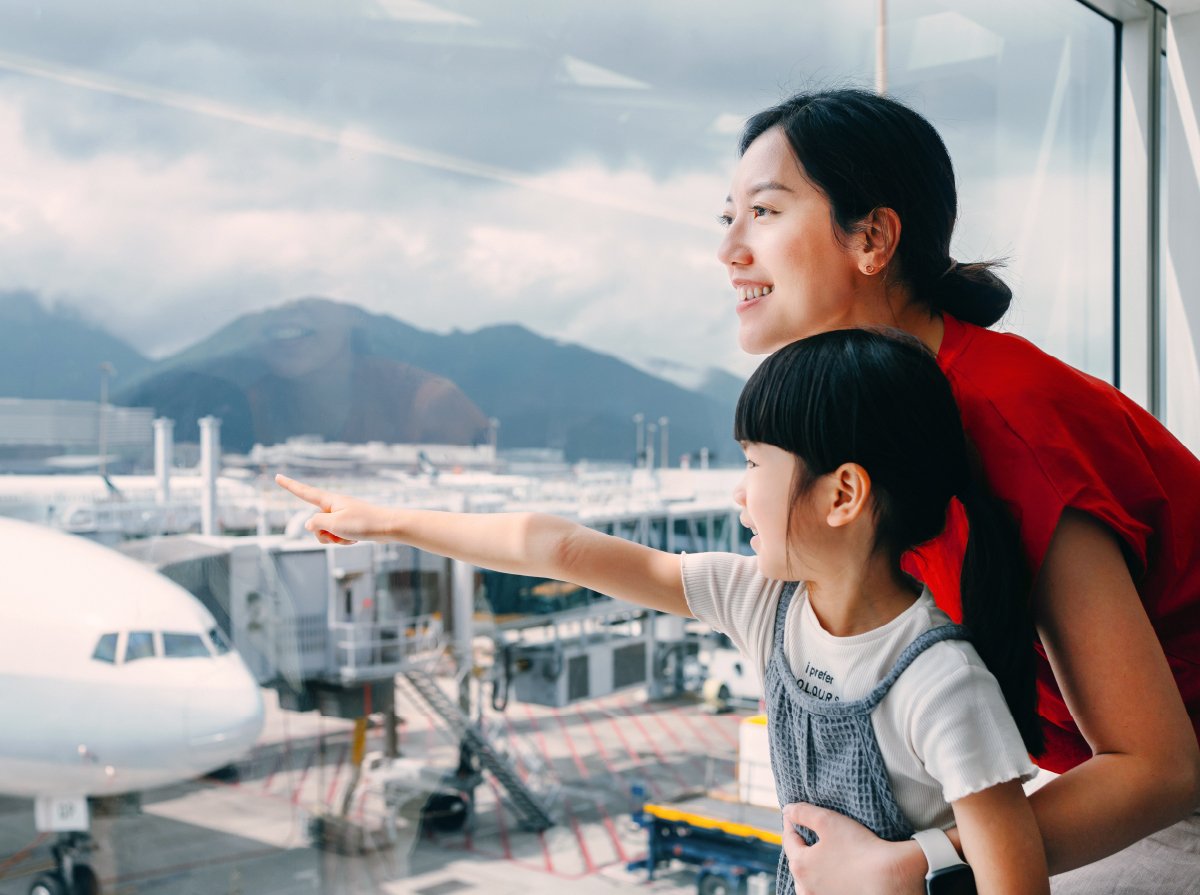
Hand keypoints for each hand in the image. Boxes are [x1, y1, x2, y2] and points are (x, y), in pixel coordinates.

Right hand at [274, 474, 391, 544]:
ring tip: (350, 536)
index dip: (289, 485)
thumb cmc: (363, 523)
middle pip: (314, 524)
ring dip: (335, 539)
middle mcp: (334, 506)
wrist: (389, 527)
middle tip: (339, 533)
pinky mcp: (349, 525)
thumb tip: (309, 525)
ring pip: (325, 533)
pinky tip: (356, 539)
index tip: (277, 476)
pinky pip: (338, 537)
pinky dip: (344, 541)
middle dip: (322, 534)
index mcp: (330, 500)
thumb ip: (316, 524)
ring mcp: (341, 516)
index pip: (304, 492)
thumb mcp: (334, 524)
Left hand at [781, 803, 923, 894]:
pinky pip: (820, 891)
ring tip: (816, 855)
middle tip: (804, 832)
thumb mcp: (828, 821)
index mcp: (800, 865)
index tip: (792, 814)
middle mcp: (805, 886)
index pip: (789, 840)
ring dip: (808, 867)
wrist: (890, 878)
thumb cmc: (860, 848)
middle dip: (799, 845)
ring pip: (806, 881)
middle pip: (797, 861)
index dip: (791, 824)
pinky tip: (830, 874)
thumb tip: (788, 810)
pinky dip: (821, 881)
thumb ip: (804, 813)